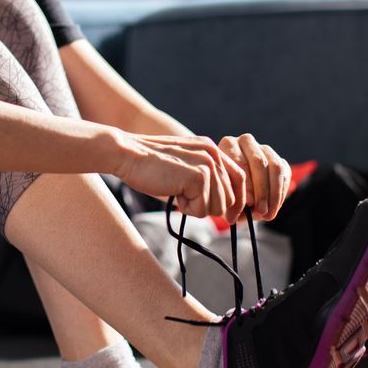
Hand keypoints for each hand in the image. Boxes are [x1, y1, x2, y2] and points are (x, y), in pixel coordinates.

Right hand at [112, 133, 247, 222]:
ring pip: (217, 206)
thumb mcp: (184, 165)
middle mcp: (213, 154)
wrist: (127, 154)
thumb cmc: (149, 165)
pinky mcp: (199, 176)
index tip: (228, 218)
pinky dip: (187, 208)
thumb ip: (203, 177)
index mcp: (211, 149)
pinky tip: (173, 193)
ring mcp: (207, 164)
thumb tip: (221, 206)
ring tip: (177, 193)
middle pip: (230, 198)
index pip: (239, 179)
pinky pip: (202, 209)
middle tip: (184, 197)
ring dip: (196, 208)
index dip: (236, 201)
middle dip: (208, 206)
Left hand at [218, 133, 289, 220]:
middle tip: (261, 210)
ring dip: (273, 194)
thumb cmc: (226, 193)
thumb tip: (250, 200)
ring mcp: (264, 149)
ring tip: (267, 214)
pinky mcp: (280, 160)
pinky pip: (285, 175)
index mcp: (228, 144)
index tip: (248, 202)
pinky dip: (280, 195)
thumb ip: (233, 195)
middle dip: (261, 189)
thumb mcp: (224, 195)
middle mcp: (246, 141)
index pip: (240, 161)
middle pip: (259, 162)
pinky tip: (273, 209)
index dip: (246, 183)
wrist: (236, 196)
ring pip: (275, 167)